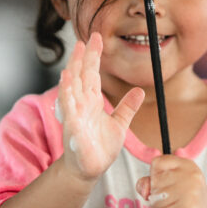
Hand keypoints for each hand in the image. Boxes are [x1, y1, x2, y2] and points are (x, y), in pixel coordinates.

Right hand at [56, 32, 143, 180]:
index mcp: (91, 101)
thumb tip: (139, 90)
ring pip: (72, 89)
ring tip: (75, 55)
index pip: (91, 74)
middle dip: (82, 58)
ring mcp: (76, 116)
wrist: (89, 169)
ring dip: (72, 72)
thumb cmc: (100, 147)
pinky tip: (66, 83)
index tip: (96, 38)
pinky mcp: (73, 130)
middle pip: (80, 77)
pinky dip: (68, 96)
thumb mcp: (119, 124)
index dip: (93, 56)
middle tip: (86, 39)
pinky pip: (70, 110)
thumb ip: (127, 107)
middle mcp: (81, 105)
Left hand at [137, 155, 206, 207]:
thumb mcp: (168, 186)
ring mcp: (191, 193)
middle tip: (175, 202)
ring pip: (155, 202)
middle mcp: (191, 176)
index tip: (169, 185)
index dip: (156, 177)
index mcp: (187, 165)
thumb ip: (149, 182)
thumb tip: (144, 190)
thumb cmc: (184, 203)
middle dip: (158, 198)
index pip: (157, 163)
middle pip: (154, 184)